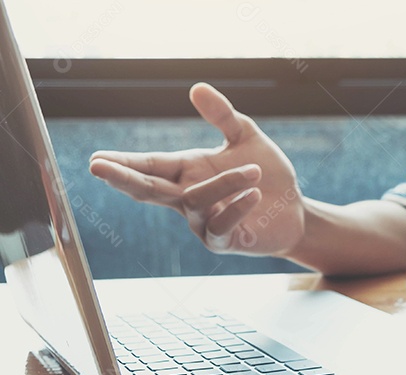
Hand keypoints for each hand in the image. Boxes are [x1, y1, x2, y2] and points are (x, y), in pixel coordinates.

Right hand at [88, 83, 304, 255]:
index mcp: (186, 170)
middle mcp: (187, 197)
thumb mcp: (247, 138)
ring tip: (255, 170)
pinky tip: (253, 195)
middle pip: (148, 189)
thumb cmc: (267, 174)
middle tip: (96, 167)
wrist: (295, 209)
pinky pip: (220, 225)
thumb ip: (223, 116)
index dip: (122, 162)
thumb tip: (196, 87)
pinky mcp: (223, 240)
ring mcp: (202, 222)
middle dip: (124, 178)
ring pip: (196, 201)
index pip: (148, 165)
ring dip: (225, 183)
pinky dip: (236, 208)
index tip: (95, 158)